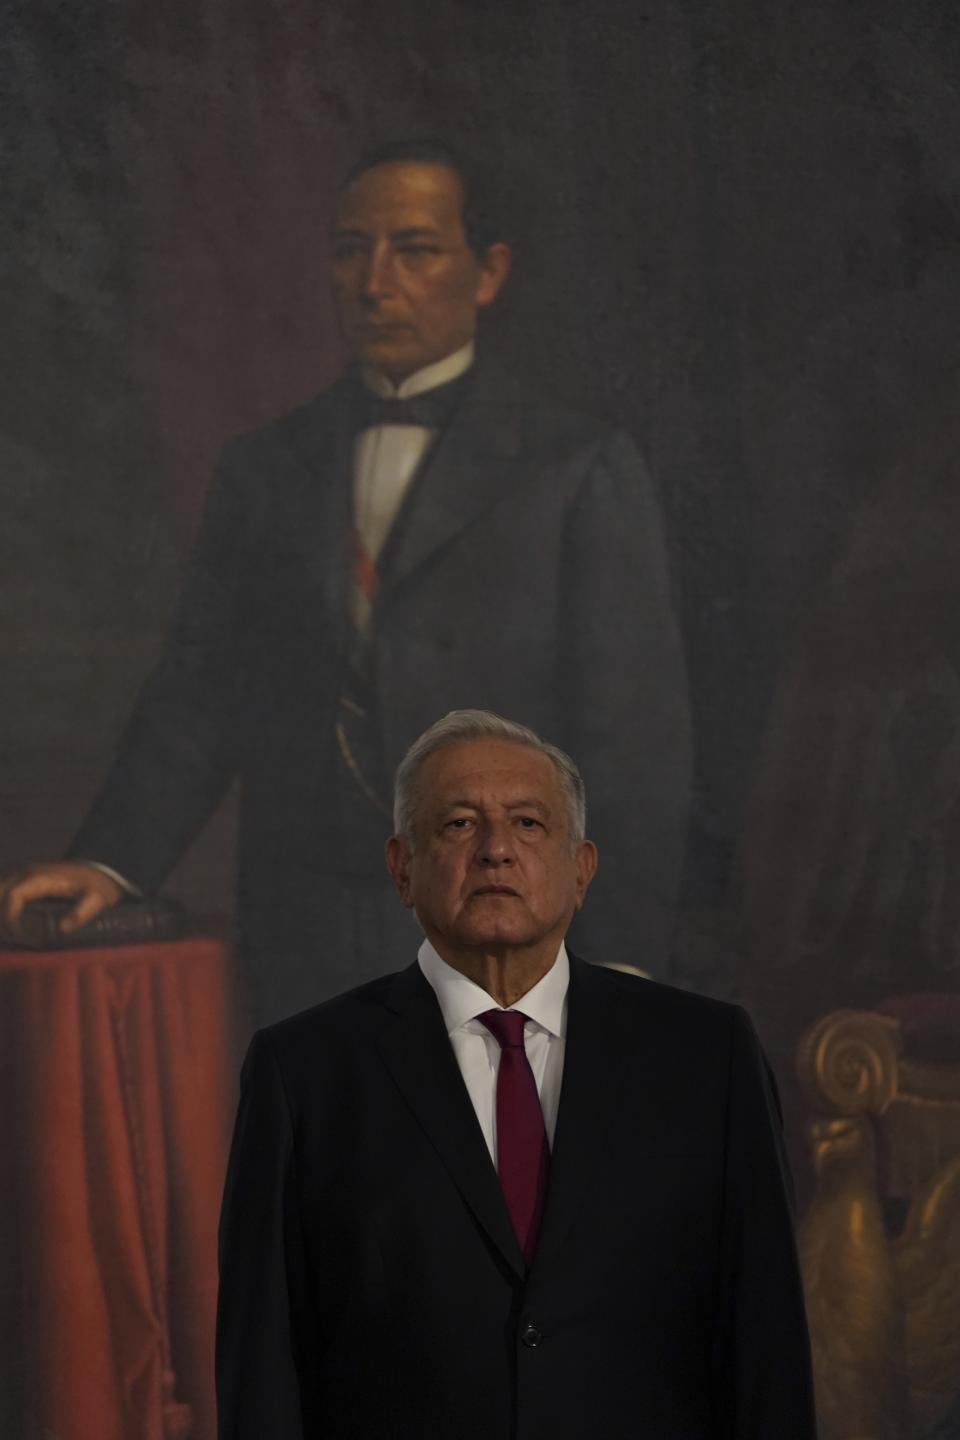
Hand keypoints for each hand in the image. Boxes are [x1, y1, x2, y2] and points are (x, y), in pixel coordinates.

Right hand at [0, 862, 123, 944]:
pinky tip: (10, 928)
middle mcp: (27, 874)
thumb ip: (82, 912)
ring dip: (2, 913)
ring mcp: (24, 876)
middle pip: (0, 892)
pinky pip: (6, 894)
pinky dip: (4, 908)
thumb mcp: (97, 898)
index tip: (19, 937)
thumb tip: (62, 928)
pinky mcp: (25, 882)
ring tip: (10, 935)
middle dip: (1, 916)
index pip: (13, 896)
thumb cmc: (97, 884)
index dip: (10, 918)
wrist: (101, 869)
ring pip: (0, 891)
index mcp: (41, 878)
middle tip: (10, 938)